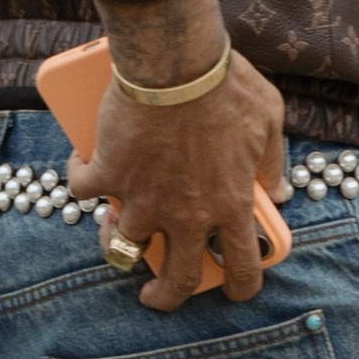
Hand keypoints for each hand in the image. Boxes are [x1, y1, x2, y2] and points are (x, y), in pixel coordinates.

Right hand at [71, 0, 285, 308]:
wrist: (175, 61)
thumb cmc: (226, 84)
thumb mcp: (269, 117)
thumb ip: (274, 161)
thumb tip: (279, 192)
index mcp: (230, 203)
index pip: (242, 268)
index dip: (238, 287)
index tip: (230, 288)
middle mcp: (188, 212)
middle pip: (178, 280)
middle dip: (165, 297)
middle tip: (154, 296)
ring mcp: (144, 198)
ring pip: (122, 244)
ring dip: (115, 238)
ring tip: (111, 225)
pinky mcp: (108, 174)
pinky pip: (82, 192)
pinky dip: (80, 178)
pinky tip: (84, 163)